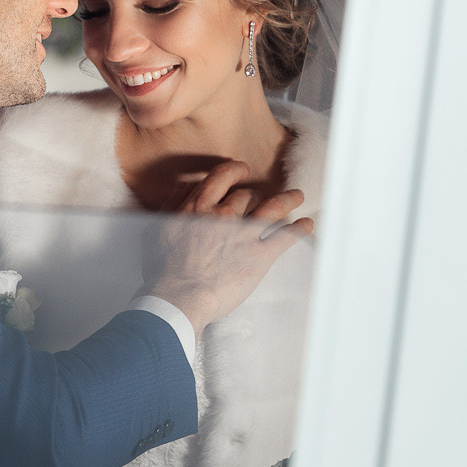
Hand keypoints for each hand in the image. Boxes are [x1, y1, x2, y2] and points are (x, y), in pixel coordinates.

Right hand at [147, 160, 313, 333]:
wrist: (179, 296)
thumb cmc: (165, 269)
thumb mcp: (160, 228)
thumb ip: (173, 203)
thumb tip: (186, 185)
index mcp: (199, 206)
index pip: (222, 176)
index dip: (235, 170)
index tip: (242, 170)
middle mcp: (223, 214)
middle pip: (247, 195)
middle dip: (255, 195)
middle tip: (260, 199)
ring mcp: (244, 233)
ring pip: (273, 206)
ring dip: (288, 199)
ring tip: (298, 195)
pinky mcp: (259, 255)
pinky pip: (286, 236)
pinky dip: (299, 229)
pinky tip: (307, 224)